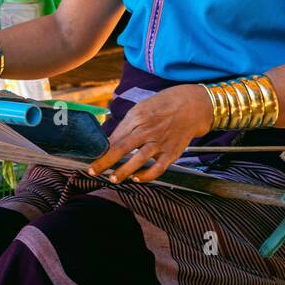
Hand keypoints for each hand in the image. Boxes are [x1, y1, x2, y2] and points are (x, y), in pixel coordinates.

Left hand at [87, 84, 213, 183]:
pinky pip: (158, 169)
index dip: (101, 149)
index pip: (115, 136)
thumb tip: (110, 140)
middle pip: (122, 148)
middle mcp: (147, 130)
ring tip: (112, 179)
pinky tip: (136, 179)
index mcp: (137, 117)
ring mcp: (160, 142)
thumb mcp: (142, 108)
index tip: (91, 157)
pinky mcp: (172, 153)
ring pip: (138, 160)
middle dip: (105, 162)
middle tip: (93, 171)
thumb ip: (127, 125)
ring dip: (123, 171)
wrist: (192, 106)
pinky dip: (147, 176)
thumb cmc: (163, 106)